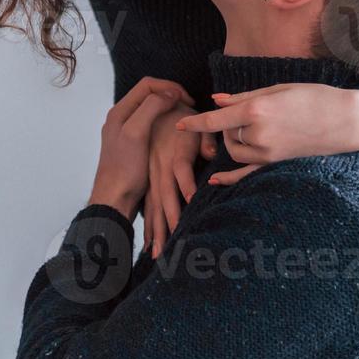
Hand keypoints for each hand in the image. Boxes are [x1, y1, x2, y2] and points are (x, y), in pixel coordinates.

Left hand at [89, 77, 194, 221]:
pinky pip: (151, 122)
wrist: (115, 199)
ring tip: (185, 117)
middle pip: (149, 94)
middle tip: (189, 106)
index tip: (187, 100)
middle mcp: (122, 117)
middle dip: (171, 95)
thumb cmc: (125, 168)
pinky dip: (165, 121)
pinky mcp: (133, 143)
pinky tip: (175, 132)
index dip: (169, 87)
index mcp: (120, 111)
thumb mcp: (136, 133)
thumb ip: (151, 108)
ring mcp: (127, 130)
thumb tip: (170, 93)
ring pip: (151, 108)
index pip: (147, 84)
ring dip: (169, 108)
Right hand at [143, 103, 217, 257]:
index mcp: (175, 152)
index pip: (182, 173)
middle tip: (172, 247)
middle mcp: (161, 167)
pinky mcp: (148, 179)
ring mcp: (152, 175)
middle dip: (169, 221)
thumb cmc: (181, 115)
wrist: (156, 105)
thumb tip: (211, 153)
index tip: (192, 206)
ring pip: (154, 205)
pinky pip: (148, 204)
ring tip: (157, 253)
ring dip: (156, 229)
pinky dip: (149, 223)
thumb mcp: (196, 121)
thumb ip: (205, 138)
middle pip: (165, 197)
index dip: (187, 187)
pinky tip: (150, 243)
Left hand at [175, 83, 358, 186]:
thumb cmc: (314, 96)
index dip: (194, 122)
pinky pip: (247, 175)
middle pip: (227, 133)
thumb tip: (216, 99)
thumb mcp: (277, 89)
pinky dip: (230, 179)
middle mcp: (259, 135)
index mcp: (257, 111)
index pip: (216, 120)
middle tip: (247, 110)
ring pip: (235, 151)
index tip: (178, 123)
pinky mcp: (277, 165)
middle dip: (228, 123)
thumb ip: (243, 97)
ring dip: (234, 140)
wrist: (346, 121)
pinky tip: (215, 181)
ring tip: (251, 125)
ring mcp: (268, 154)